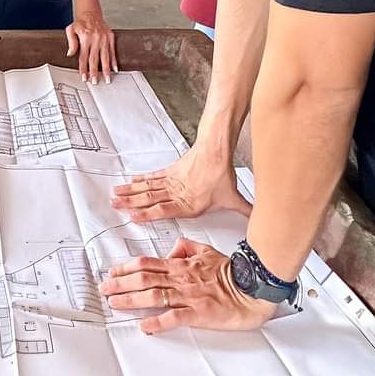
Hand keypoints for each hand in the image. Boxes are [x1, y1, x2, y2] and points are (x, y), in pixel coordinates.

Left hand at [66, 8, 117, 83]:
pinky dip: (114, 61)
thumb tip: (70, 54)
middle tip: (95, 81)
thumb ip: (71, 42)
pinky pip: (112, 51)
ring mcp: (104, 39)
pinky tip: (115, 69)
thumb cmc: (81, 22)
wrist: (91, 12)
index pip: (84, 57)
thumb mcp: (71, 29)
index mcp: (85, 38)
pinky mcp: (110, 38)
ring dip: (106, 69)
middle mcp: (95, 39)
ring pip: (105, 57)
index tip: (84, 77)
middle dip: (95, 72)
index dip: (84, 68)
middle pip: (95, 59)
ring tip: (107, 79)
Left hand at [99, 237, 275, 334]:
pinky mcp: (199, 313)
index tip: (112, 273)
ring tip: (115, 304)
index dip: (126, 268)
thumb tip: (171, 250)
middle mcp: (180, 279)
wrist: (252, 288)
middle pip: (144, 278)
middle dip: (121, 284)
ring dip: (132, 300)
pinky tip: (145, 326)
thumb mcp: (206, 250)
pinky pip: (175, 317)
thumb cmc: (231, 272)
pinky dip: (158, 322)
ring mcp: (188, 296)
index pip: (147, 263)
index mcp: (181, 265)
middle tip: (104, 289)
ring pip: (154, 296)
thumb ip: (186, 247)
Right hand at [111, 140, 250, 221]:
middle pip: (149, 197)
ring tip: (116, 194)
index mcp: (188, 204)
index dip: (147, 214)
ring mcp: (171, 181)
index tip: (132, 216)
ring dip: (131, 191)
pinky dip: (140, 180)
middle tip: (115, 204)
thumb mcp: (234, 199)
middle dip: (130, 202)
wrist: (216, 150)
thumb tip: (258, 225)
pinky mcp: (170, 172)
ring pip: (147, 187)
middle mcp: (176, 192)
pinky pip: (152, 177)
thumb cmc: (221, 175)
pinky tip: (131, 181)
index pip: (164, 210)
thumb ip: (243, 213)